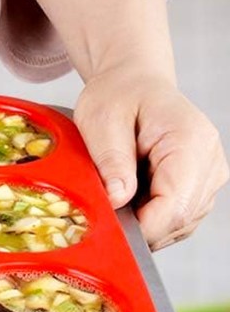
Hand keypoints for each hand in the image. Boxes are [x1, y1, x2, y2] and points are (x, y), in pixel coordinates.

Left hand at [74, 68, 228, 250]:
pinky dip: (148, 216)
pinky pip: (173, 220)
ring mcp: (208, 178)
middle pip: (178, 222)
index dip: (140, 226)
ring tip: (119, 188)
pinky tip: (131, 194)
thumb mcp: (102, 119)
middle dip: (138, 225)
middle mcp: (209, 164)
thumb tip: (117, 200)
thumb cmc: (119, 96)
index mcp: (191, 142)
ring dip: (142, 221)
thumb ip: (111, 159)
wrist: (133, 84)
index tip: (107, 223)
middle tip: (104, 204)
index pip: (175, 207)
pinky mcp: (197, 189)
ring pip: (177, 226)